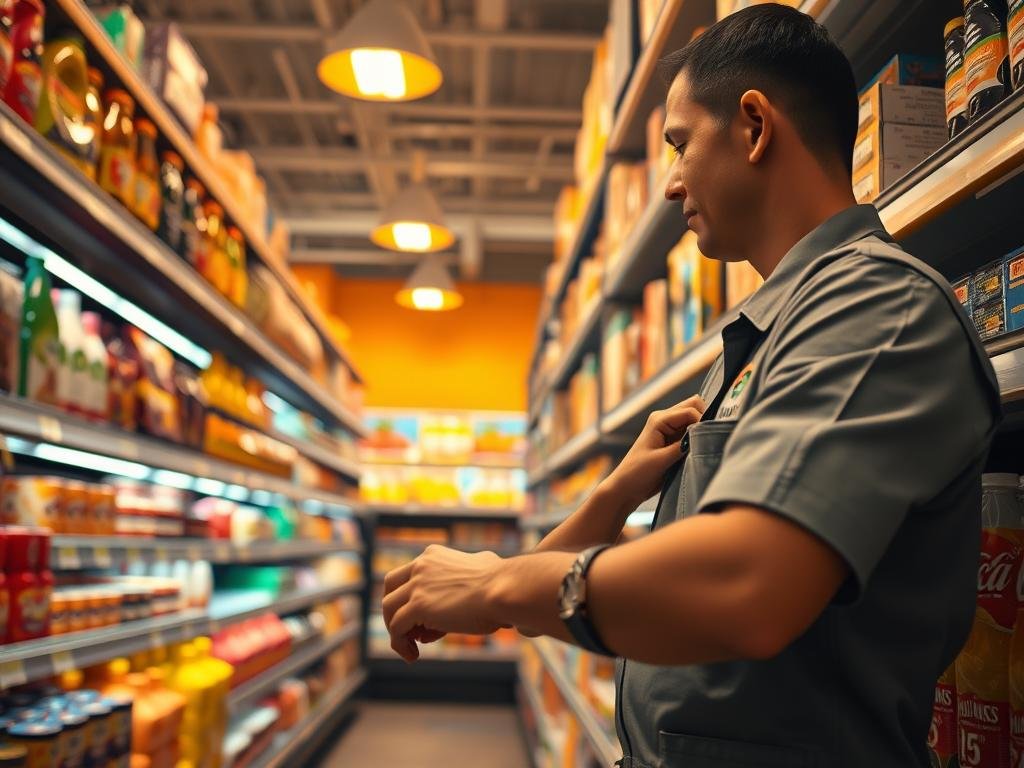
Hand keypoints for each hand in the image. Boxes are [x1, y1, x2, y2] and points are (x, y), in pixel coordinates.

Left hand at [381, 545, 507, 661]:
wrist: (505, 590)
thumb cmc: (502, 582)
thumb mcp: (483, 566)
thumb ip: (472, 570)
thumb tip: (481, 572)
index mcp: (434, 555)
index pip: (410, 574)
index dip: (412, 597)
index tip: (425, 618)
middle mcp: (421, 565)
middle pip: (390, 586)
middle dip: (395, 608)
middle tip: (410, 630)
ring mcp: (417, 585)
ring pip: (388, 608)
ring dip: (396, 630)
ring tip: (410, 648)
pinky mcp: (418, 606)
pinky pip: (396, 628)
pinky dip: (399, 644)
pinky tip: (413, 656)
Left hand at [604, 395, 705, 509]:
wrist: (626, 488)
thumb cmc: (637, 473)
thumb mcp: (662, 460)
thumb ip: (683, 446)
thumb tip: (704, 435)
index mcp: (659, 419)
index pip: (690, 410)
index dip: (702, 422)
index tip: (706, 440)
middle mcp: (665, 419)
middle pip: (694, 407)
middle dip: (705, 419)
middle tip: (709, 439)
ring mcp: (670, 429)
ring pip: (694, 418)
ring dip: (702, 429)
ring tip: (705, 446)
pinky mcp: (674, 440)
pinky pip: (692, 431)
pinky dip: (698, 437)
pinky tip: (700, 449)